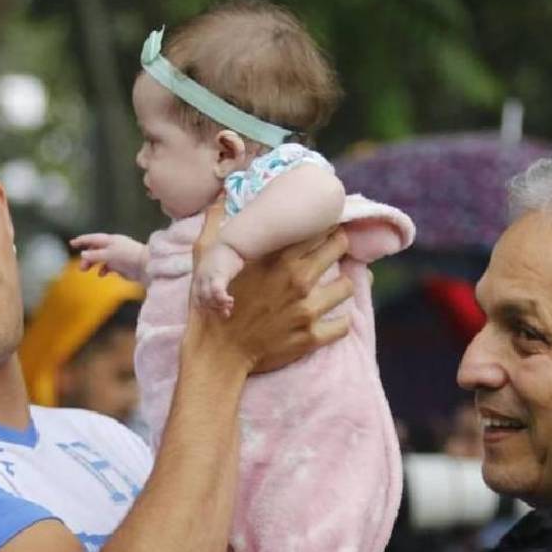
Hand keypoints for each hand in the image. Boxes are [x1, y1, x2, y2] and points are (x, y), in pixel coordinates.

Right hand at [70, 232, 146, 281]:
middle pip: (95, 249)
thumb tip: (83, 254)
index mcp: (110, 240)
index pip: (93, 238)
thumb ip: (95, 254)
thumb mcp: (109, 254)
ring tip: (86, 270)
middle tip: (81, 267)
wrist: (146, 266)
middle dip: (86, 256)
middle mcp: (113, 246)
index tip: (72, 243)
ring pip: (100, 258)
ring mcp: (117, 256)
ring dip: (92, 263)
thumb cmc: (128, 256)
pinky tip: (101, 274)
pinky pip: (107, 267)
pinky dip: (103, 270)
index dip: (82, 240)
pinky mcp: (121, 266)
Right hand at [183, 226, 352, 375]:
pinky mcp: (311, 337)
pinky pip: (343, 325)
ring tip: (333, 286)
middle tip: (332, 250)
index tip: (320, 228)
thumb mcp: (204, 257)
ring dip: (340, 285)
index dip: (322, 225)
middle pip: (338, 248)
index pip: (317, 228)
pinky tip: (332, 318)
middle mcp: (298, 280)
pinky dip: (339, 321)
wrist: (216, 354)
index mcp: (276, 257)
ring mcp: (307, 309)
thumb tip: (220, 196)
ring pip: (346, 286)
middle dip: (337, 246)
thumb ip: (214, 222)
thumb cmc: (208, 305)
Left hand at [192, 242, 245, 315]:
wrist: (230, 243)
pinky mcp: (219, 276)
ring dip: (218, 307)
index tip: (213, 312)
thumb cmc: (223, 255)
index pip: (195, 297)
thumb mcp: (212, 267)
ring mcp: (208, 277)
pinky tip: (230, 301)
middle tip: (224, 313)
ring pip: (208, 298)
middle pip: (201, 300)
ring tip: (228, 309)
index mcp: (197, 277)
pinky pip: (217, 293)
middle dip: (212, 310)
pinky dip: (222, 300)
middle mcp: (200, 278)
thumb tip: (216, 289)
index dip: (203, 307)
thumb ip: (211, 278)